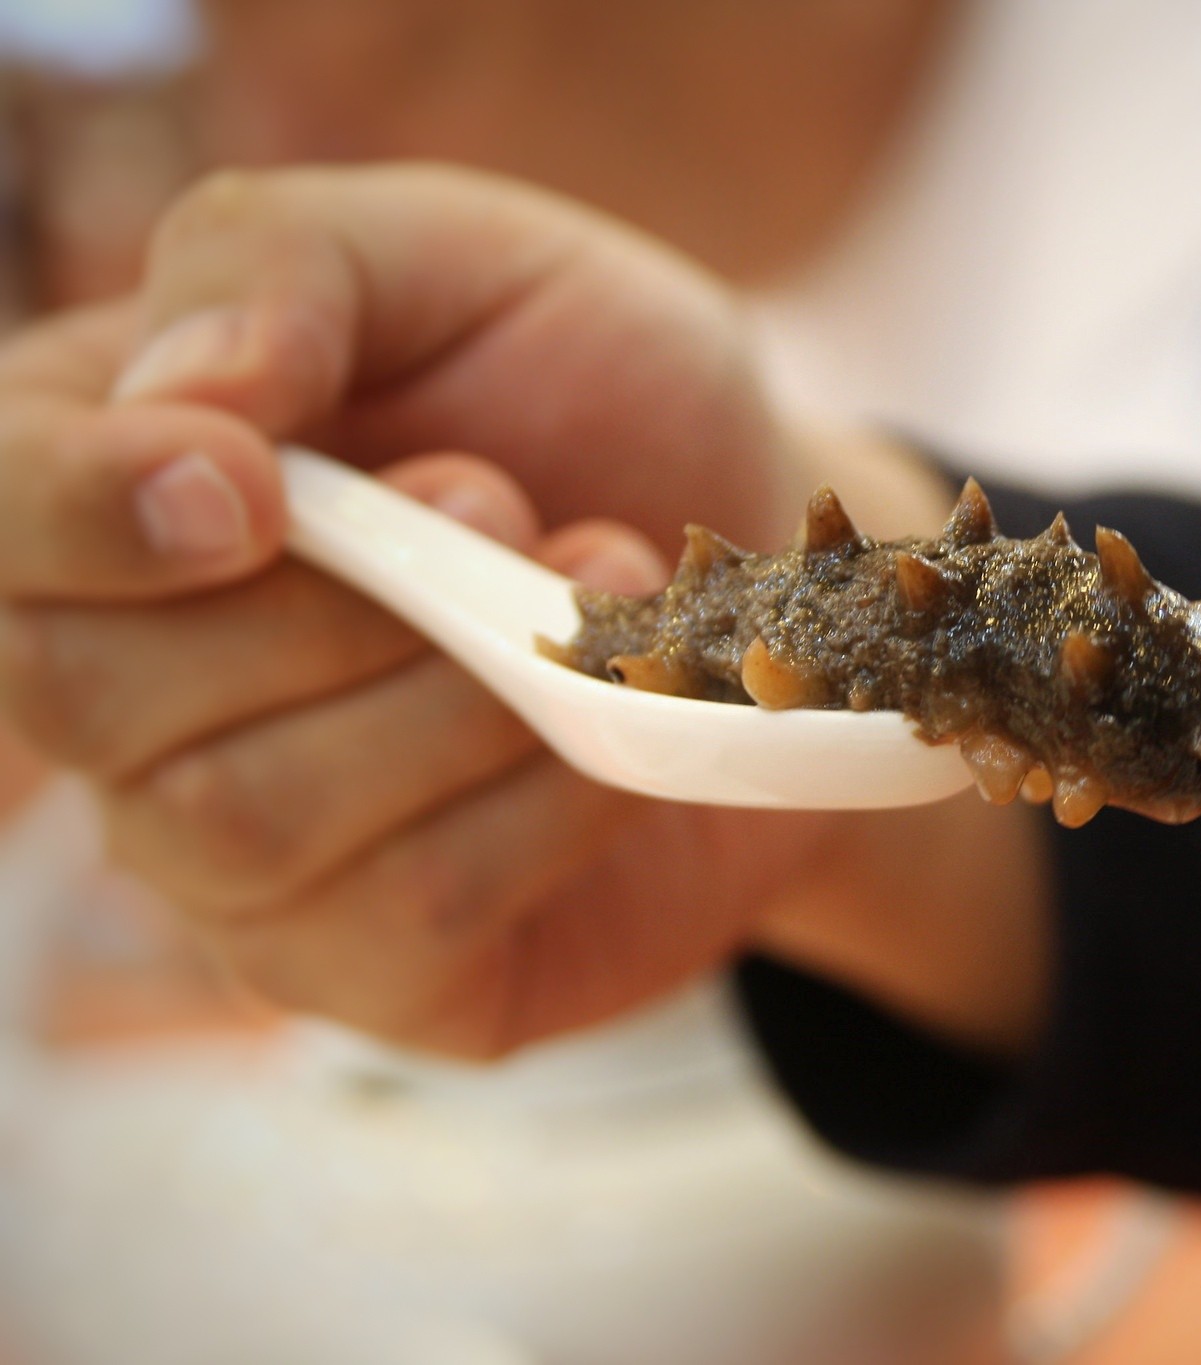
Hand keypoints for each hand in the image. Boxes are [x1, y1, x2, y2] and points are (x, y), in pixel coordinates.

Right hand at [0, 165, 1048, 1057]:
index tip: (255, 487)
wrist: (768, 566)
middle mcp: (127, 688)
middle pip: (92, 696)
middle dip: (338, 603)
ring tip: (593, 597)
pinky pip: (403, 916)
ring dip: (459, 694)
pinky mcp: (370, 969)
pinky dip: (542, 803)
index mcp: (102, 484)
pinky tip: (610, 726)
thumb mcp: (464, 258)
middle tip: (504, 499)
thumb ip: (288, 262)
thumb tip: (184, 399)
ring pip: (247, 820)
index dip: (81, 515)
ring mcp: (232, 857)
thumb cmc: (597, 400)